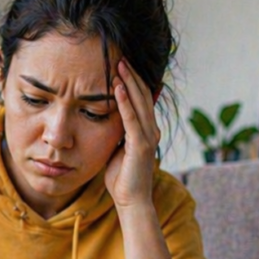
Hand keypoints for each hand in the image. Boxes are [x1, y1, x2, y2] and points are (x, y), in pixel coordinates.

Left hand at [104, 59, 160, 210]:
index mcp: (146, 131)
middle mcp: (151, 130)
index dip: (133, 82)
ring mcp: (148, 137)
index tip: (122, 65)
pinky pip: (132, 119)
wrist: (131, 201)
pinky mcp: (141, 145)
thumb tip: (108, 120)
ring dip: (129, 83)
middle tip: (121, 56)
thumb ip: (117, 134)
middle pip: (143, 96)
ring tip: (119, 65)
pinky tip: (117, 88)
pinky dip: (124, 103)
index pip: (141, 100)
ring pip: (139, 103)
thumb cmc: (121, 178)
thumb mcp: (117, 150)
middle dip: (132, 76)